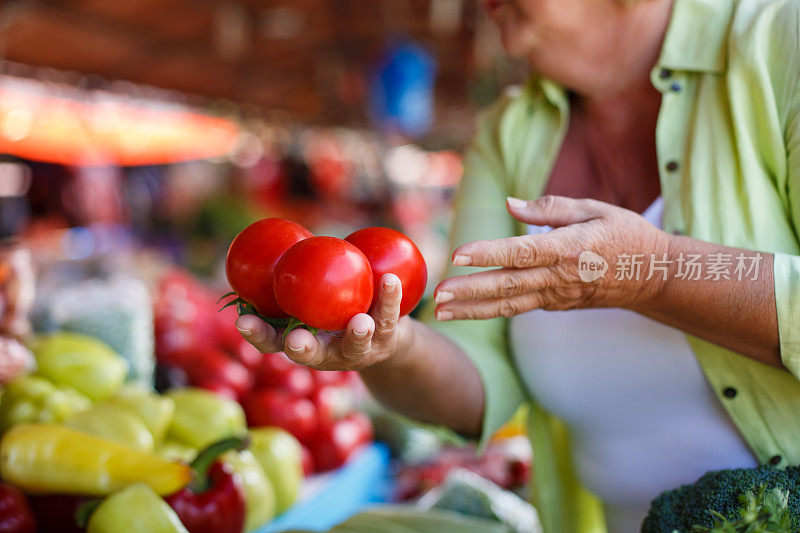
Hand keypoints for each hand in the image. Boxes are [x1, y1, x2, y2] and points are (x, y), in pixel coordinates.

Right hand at [235, 273, 410, 370]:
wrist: (385, 338)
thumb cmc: (334, 310)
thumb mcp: (310, 299)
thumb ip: (294, 280)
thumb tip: (265, 240)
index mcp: (302, 341)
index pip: (272, 342)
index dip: (256, 334)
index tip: (243, 320)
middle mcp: (328, 353)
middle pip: (311, 355)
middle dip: (301, 349)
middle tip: (295, 340)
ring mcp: (358, 350)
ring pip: (356, 344)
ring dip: (357, 335)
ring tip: (361, 321)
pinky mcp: (386, 338)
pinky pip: (388, 316)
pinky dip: (389, 298)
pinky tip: (390, 280)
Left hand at [433, 195, 670, 319]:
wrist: (654, 276)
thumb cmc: (625, 235)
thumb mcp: (594, 209)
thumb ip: (550, 207)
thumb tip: (511, 204)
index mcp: (568, 248)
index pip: (520, 252)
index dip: (488, 254)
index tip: (458, 255)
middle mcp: (559, 276)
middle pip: (507, 285)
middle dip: (469, 291)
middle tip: (437, 296)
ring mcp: (557, 295)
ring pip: (509, 305)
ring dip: (472, 310)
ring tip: (441, 313)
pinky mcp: (556, 306)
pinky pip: (520, 309)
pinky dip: (492, 312)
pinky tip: (467, 312)